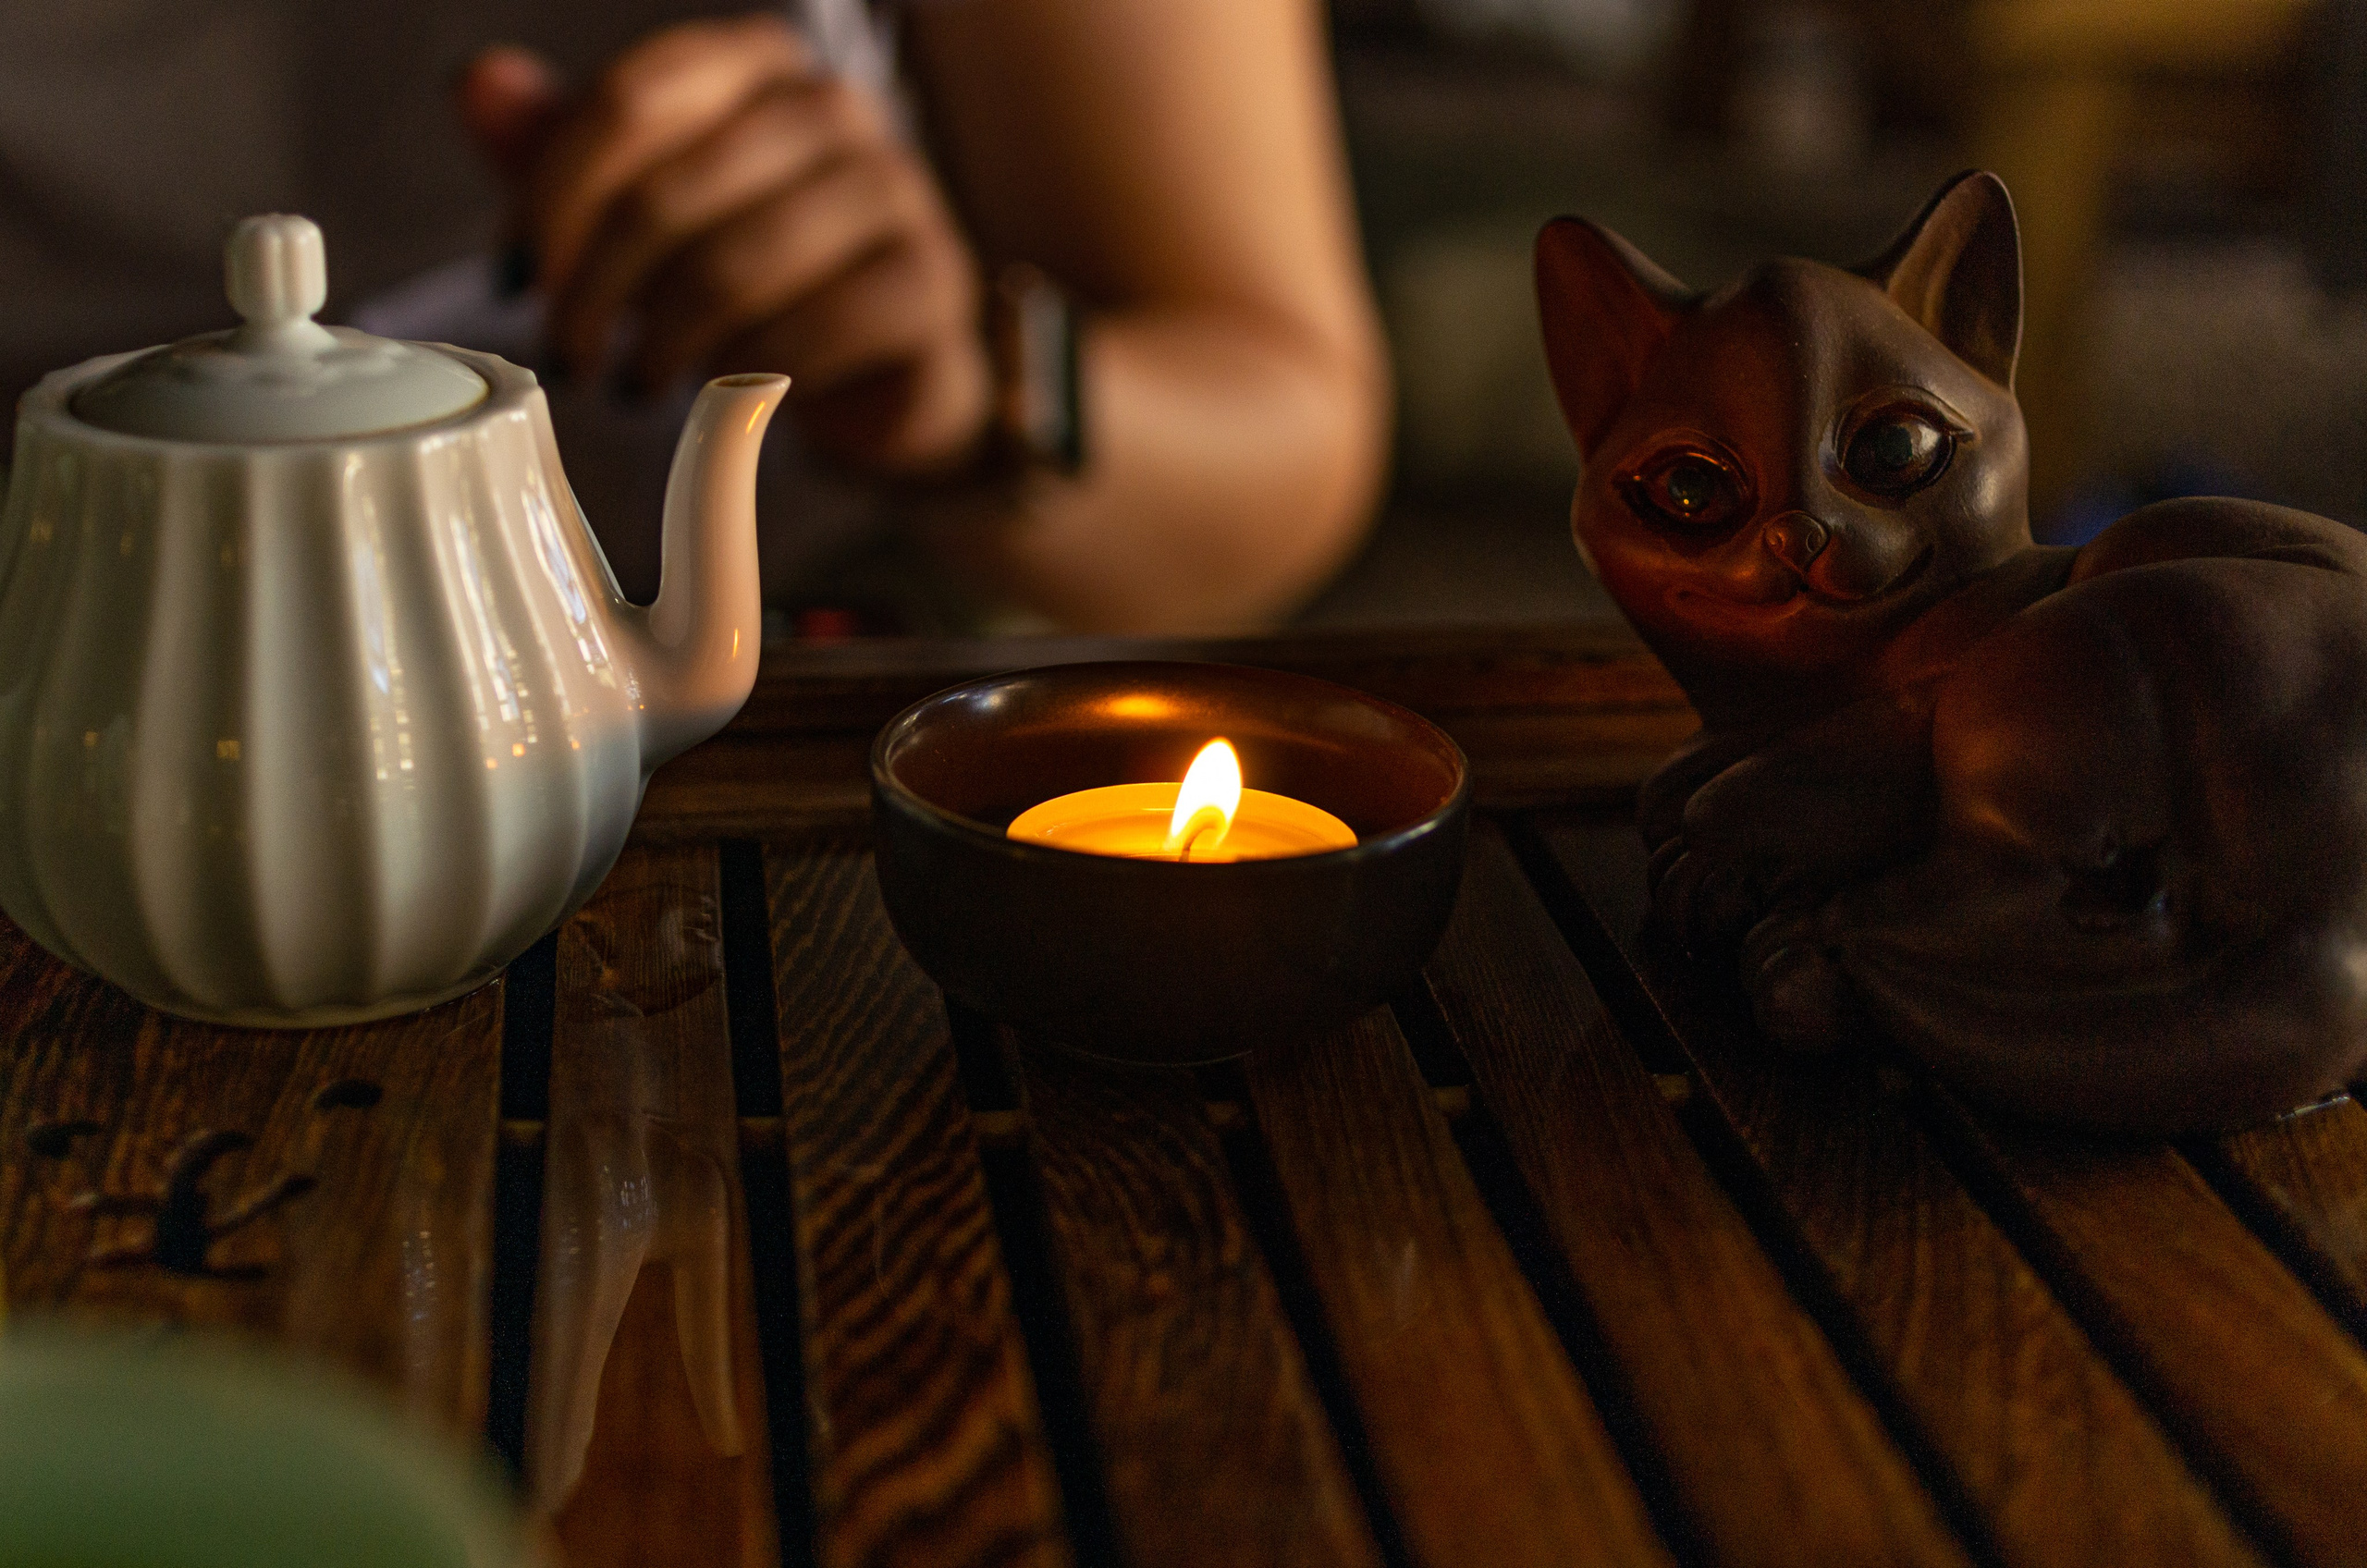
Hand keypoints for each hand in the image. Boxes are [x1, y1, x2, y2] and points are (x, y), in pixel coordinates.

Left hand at [457, 16, 991, 473]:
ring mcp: (897, 194)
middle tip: (570, 355)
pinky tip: (723, 393)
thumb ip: (563, 147)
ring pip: (730, 272)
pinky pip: (804, 336)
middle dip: (594, 293)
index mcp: (759, 62)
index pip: (629, 102)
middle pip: (668, 196)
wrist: (889, 362)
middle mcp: (838, 108)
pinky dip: (746, 377)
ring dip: (662, 345)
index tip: (518, 277)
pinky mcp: (929, 287)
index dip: (553, 197)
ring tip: (637, 383)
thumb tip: (477, 85)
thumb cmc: (754, 270)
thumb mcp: (646, 206)